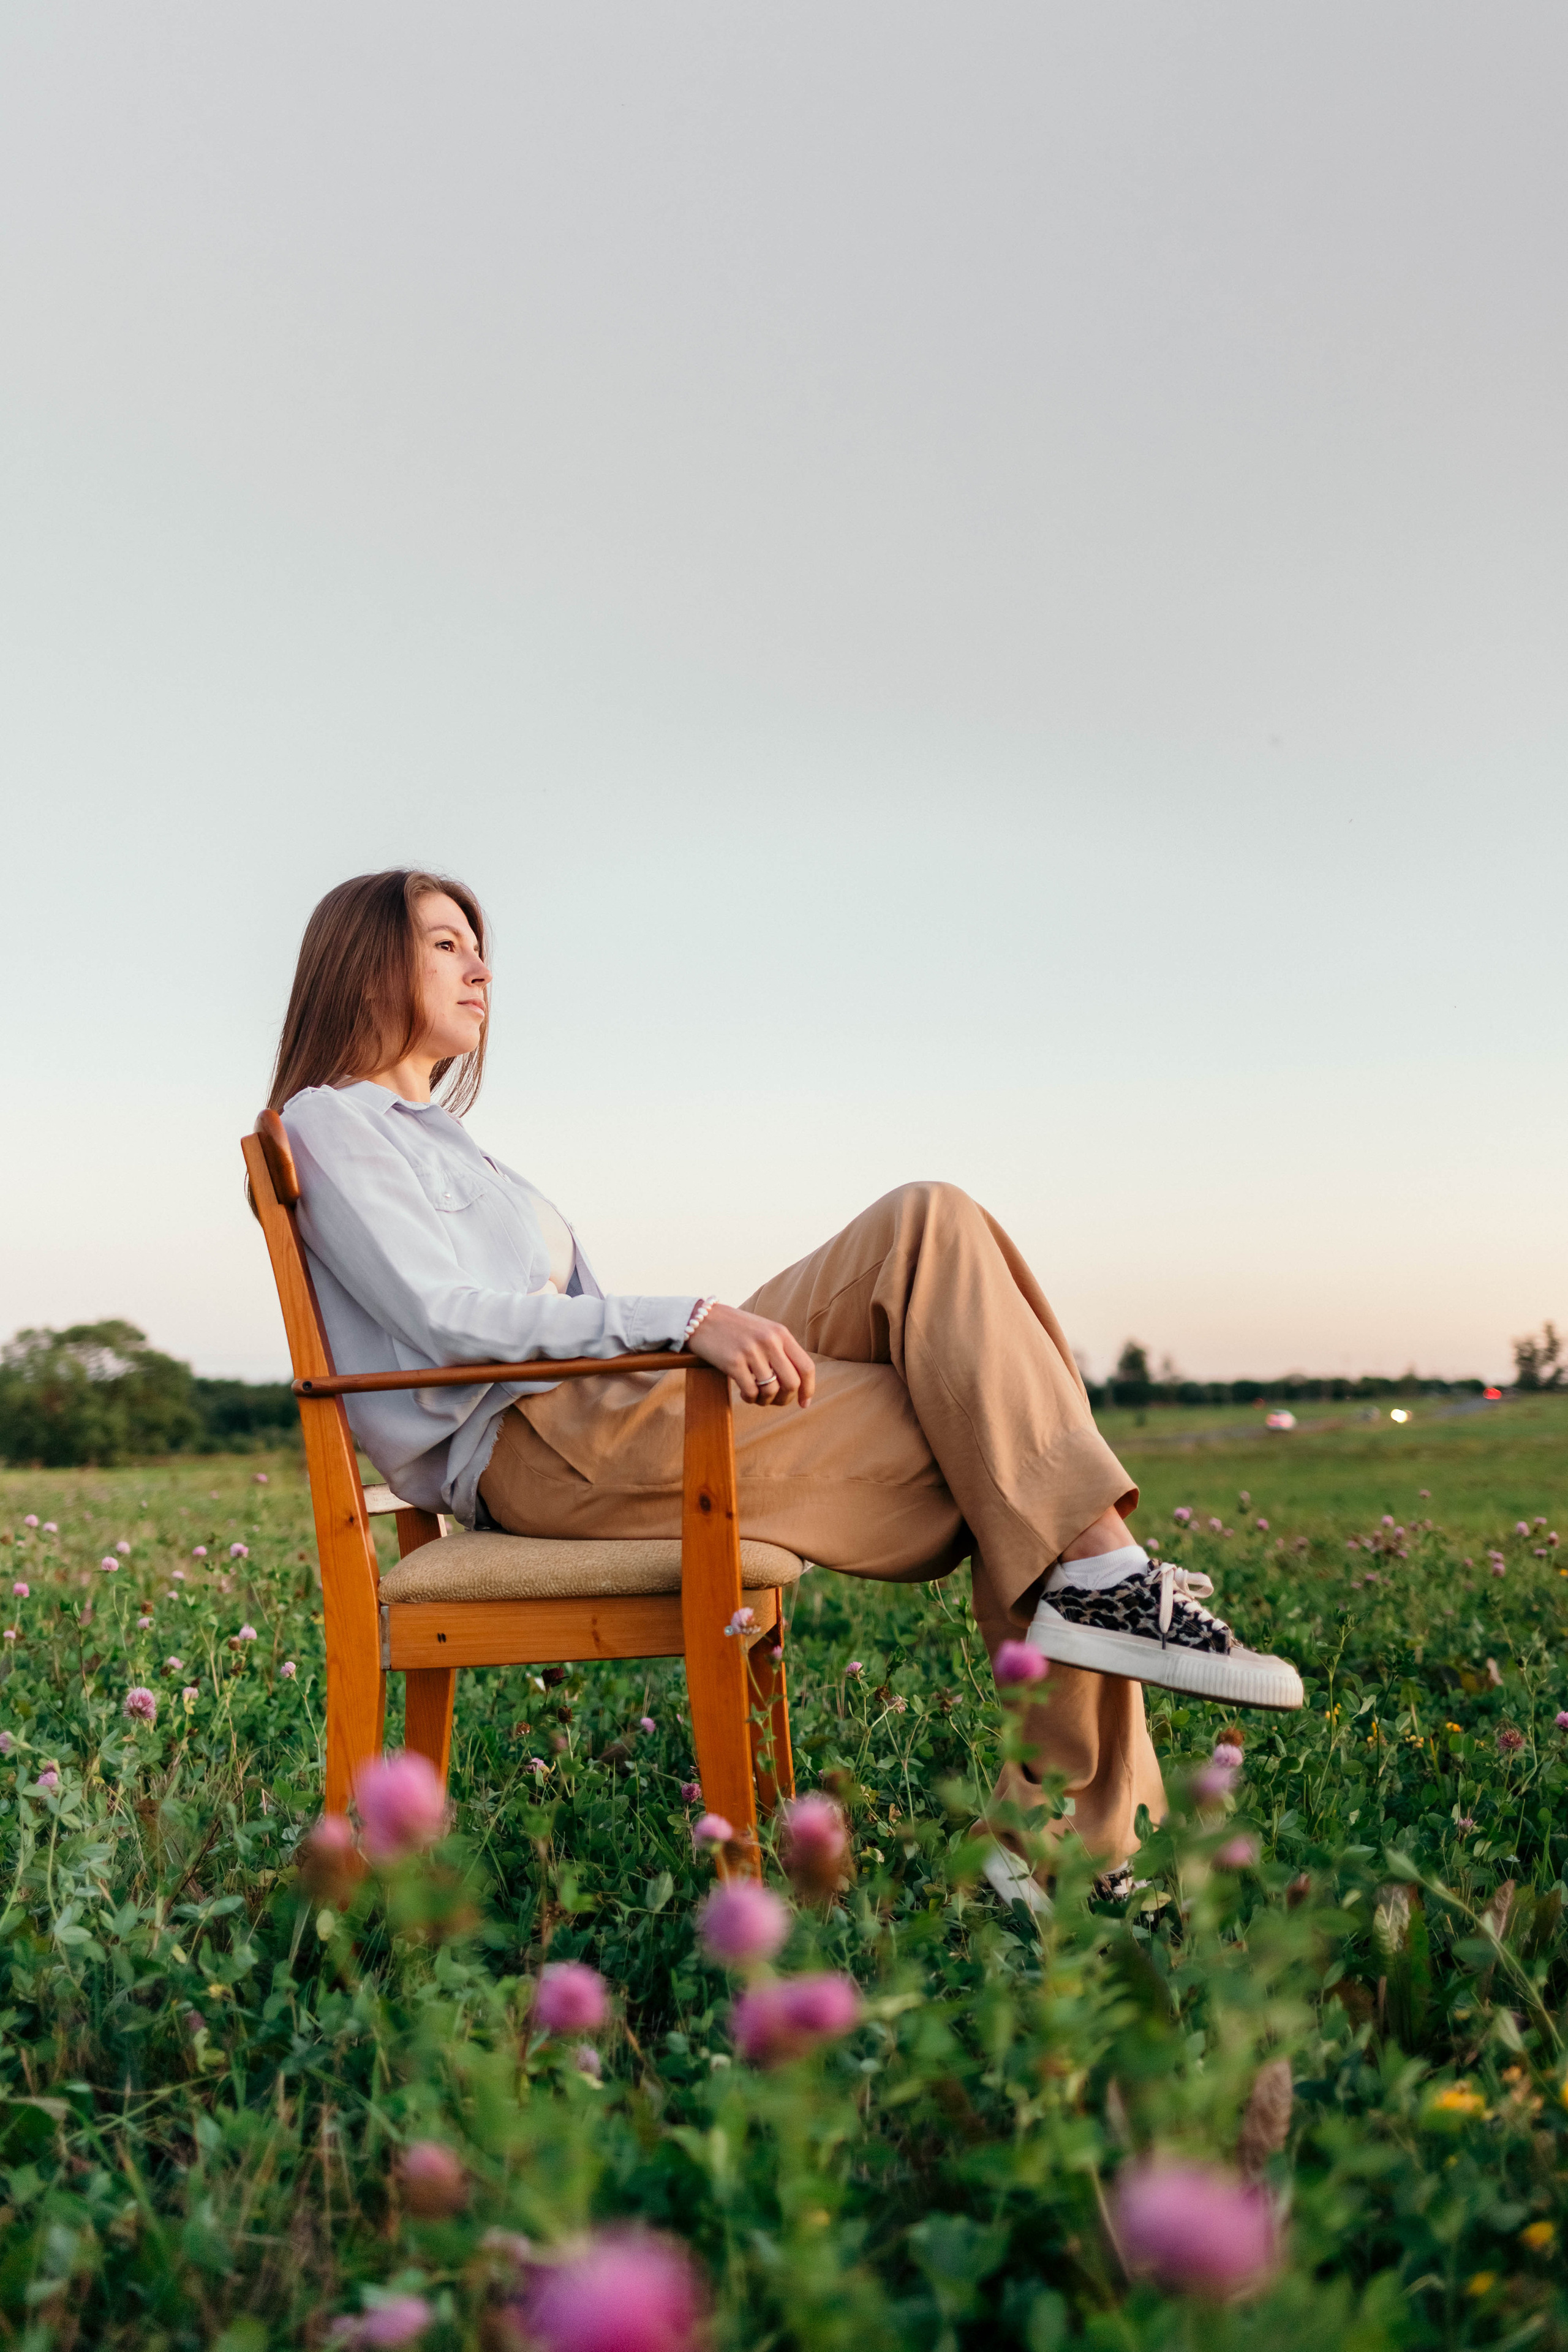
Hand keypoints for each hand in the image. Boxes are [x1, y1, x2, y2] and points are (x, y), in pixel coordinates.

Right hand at [686, 1303, 815, 1406]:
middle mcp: (769, 1341)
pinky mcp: (733, 1362)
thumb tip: (797, 1385)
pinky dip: (750, 1399)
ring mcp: (751, 1351)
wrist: (702, 1319)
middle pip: (792, 1383)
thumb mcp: (764, 1331)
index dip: (808, 1389)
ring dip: (765, 1401)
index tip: (804, 1403)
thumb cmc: (736, 1329)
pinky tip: (744, 1393)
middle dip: (786, 1399)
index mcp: (781, 1333)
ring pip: (771, 1390)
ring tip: (757, 1397)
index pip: (806, 1367)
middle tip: (776, 1401)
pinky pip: (751, 1392)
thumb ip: (781, 1352)